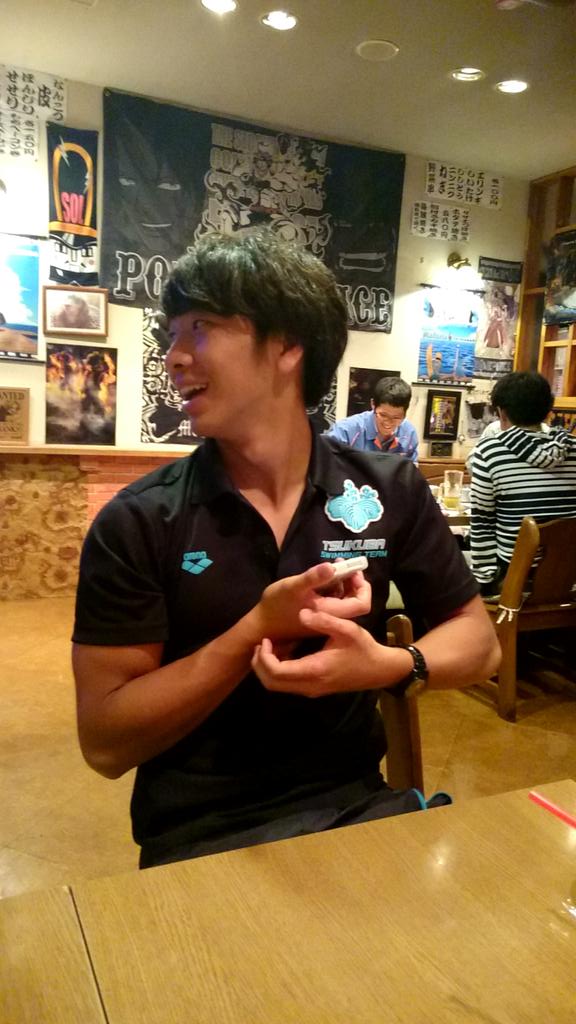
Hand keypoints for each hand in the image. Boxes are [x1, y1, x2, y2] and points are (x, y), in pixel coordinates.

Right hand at [249, 562, 370, 643]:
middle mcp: (332, 617)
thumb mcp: (294, 587)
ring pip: (343, 600)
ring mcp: (325, 617)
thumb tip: (332, 566)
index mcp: (331, 612)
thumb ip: (313, 577)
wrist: (261, 626)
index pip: (362, 604)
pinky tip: (322, 578)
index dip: (363, 587)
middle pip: (355, 601)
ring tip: (333, 566)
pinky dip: (332, 588)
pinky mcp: (317, 615)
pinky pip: (332, 601)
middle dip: (353, 581)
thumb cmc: (277, 606)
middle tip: (342, 564)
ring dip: (342, 583)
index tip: (353, 571)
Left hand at [251, 607, 393, 696]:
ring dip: (268, 668)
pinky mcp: (314, 688)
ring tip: (270, 646)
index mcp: (314, 670)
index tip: (266, 639)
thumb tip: (301, 613)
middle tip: (262, 644)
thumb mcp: (347, 629)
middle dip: (260, 665)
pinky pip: (288, 684)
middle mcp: (309, 685)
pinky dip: (278, 671)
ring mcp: (311, 690)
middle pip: (271, 683)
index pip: (276, 672)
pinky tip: (284, 652)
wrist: (379, 670)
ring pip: (278, 686)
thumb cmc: (363, 649)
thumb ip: (324, 620)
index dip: (264, 657)